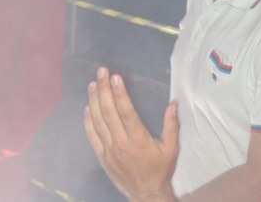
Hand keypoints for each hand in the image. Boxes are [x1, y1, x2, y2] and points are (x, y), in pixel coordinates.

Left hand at [84, 67, 178, 201]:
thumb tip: (173, 104)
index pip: (126, 111)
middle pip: (109, 112)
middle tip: (101, 72)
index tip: (115, 77)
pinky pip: (92, 136)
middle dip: (104, 90)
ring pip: (98, 122)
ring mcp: (109, 149)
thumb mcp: (171, 149)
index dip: (119, 93)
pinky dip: (88, 122)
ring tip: (92, 85)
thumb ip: (171, 126)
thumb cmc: (160, 169)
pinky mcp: (102, 156)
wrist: (146, 194)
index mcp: (138, 139)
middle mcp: (121, 142)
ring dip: (94, 101)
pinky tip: (87, 108)